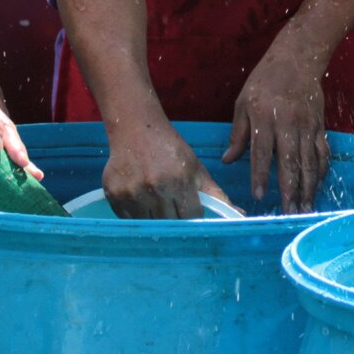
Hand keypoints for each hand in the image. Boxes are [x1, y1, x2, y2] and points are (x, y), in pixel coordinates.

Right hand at [105, 117, 230, 218]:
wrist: (135, 128)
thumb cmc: (170, 149)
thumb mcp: (196, 168)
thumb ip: (216, 193)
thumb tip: (239, 214)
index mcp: (179, 180)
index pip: (192, 216)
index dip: (193, 215)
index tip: (190, 209)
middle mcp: (155, 188)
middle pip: (171, 223)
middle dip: (175, 218)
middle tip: (172, 207)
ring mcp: (132, 192)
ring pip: (149, 224)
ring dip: (155, 219)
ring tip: (155, 202)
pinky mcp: (114, 194)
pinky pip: (129, 219)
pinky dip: (136, 215)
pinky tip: (140, 199)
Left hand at [225, 44, 329, 212]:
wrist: (297, 58)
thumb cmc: (264, 81)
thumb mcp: (243, 103)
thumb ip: (238, 133)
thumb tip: (228, 160)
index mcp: (264, 117)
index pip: (261, 151)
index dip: (260, 174)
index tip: (259, 195)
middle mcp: (288, 123)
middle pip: (290, 161)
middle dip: (290, 189)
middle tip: (289, 212)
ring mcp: (307, 125)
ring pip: (309, 161)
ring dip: (308, 187)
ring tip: (305, 208)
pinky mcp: (320, 126)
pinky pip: (323, 153)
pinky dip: (321, 171)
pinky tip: (318, 186)